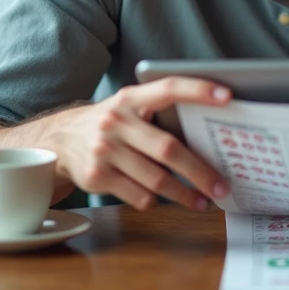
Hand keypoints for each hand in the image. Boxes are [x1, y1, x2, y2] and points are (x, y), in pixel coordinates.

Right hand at [45, 77, 231, 211]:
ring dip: (184, 194)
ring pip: (156, 180)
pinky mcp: (97, 176)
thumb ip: (160, 112)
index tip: (227, 97)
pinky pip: (139, 195)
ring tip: (203, 201)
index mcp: (131, 98)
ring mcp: (105, 150)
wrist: (61, 140)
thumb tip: (209, 133)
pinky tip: (163, 199)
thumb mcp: (130, 108)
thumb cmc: (113, 124)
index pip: (168, 88)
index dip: (197, 90)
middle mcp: (116, 122)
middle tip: (222, 186)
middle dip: (200, 171)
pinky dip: (155, 200)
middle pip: (168, 149)